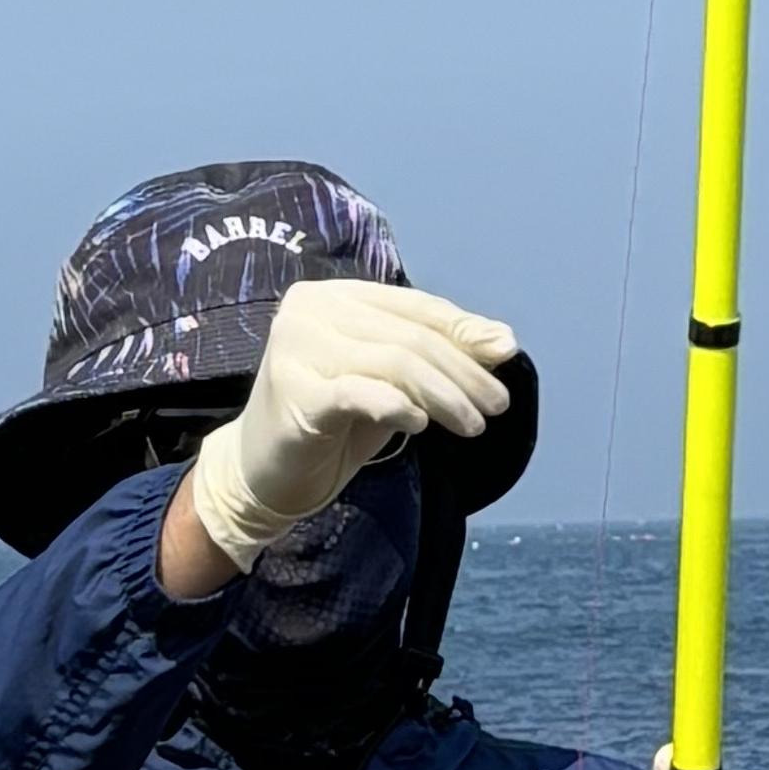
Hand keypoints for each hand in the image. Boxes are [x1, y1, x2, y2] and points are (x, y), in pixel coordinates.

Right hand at [178, 283, 515, 577]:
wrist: (262, 474)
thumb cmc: (330, 422)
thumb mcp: (390, 382)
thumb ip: (437, 355)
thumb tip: (503, 341)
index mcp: (333, 295)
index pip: (414, 306)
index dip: (464, 329)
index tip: (506, 356)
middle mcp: (310, 311)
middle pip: (408, 335)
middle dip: (462, 371)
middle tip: (497, 405)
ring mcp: (296, 348)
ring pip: (393, 362)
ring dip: (444, 395)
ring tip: (473, 424)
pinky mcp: (293, 391)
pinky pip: (361, 393)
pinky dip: (399, 406)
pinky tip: (420, 425)